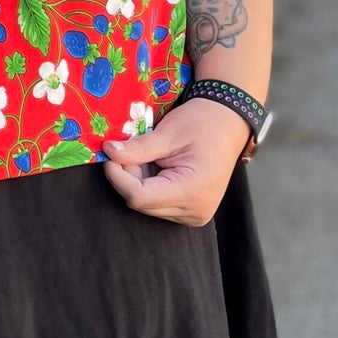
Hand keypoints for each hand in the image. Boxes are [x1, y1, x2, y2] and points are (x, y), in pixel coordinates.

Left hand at [100, 98, 246, 223]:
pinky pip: (159, 204)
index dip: (118, 177)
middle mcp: (194, 211)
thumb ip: (137, 148)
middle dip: (128, 178)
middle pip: (142, 203)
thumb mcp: (168, 133)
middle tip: (130, 151)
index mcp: (192, 190)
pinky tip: (158, 168)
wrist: (229, 123)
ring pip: (148, 205)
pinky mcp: (192, 212)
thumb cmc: (202, 123)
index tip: (110, 155)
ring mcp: (194, 214)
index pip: (139, 197)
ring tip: (150, 158)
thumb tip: (109, 152)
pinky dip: (150, 186)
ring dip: (139, 182)